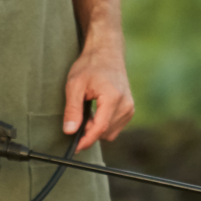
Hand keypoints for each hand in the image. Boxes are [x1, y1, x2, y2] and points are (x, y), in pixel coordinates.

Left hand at [62, 38, 133, 152]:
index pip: (100, 128)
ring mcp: (130, 108)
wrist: (107, 53)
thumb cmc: (90, 65)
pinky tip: (96, 111)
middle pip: (105, 133)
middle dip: (89, 132)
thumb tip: (70, 131)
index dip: (86, 140)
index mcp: (113, 98)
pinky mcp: (130, 110)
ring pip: (110, 133)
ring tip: (87, 111)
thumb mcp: (75, 84)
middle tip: (76, 119)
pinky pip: (115, 127)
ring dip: (97, 129)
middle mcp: (126, 105)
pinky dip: (103, 125)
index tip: (74, 147)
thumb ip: (72, 109)